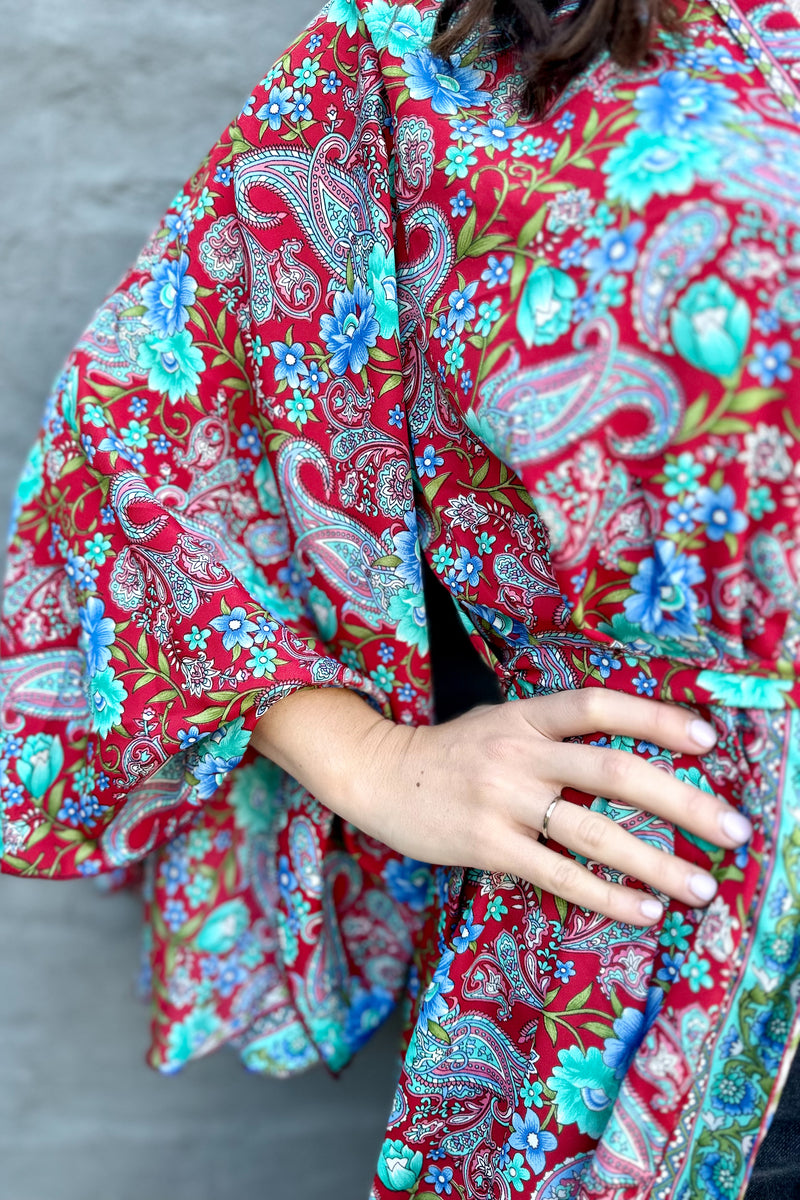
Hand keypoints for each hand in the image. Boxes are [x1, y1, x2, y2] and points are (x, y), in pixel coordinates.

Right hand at [252, 686, 751, 925]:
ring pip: (591, 831)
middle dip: (681, 802)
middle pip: (612, 771)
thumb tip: (632, 754)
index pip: (599, 706)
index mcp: (525, 716)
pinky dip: (605, 895)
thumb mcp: (501, 724)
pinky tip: (644, 912)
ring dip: (655, 862)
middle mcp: (517, 753)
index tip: (709, 739)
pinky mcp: (484, 845)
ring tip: (702, 888)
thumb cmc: (451, 753)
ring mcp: (500, 800)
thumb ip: (555, 732)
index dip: (656, 718)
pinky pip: (556, 875)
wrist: (377, 773)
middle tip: (734, 830)